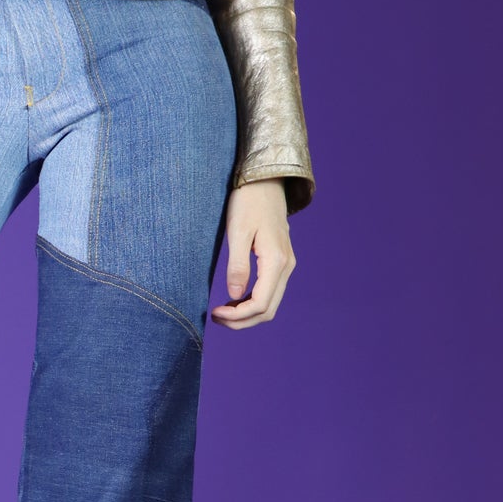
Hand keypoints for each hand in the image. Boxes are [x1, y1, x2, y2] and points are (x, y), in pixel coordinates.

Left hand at [209, 179, 294, 329]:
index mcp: (276, 261)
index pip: (260, 304)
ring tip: (222, 311)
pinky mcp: (280, 261)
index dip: (237, 316)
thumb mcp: (238, 231)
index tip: (215, 313)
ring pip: (270, 303)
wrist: (265, 181)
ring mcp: (286, 264)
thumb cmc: (248, 201)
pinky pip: (270, 291)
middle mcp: (286, 266)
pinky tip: (234, 298)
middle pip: (267, 310)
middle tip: (216, 318)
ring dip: (247, 314)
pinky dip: (253, 302)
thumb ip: (237, 265)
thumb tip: (234, 294)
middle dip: (242, 321)